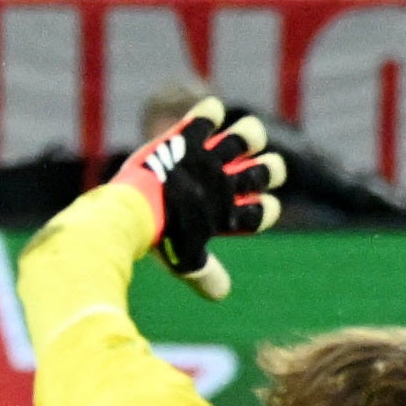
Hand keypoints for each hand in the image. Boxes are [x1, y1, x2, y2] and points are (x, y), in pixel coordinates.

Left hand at [109, 94, 285, 299]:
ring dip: (249, 135)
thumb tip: (221, 294)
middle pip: (272, 169)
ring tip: (239, 138)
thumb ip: (205, 274)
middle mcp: (229, 182)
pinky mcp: (190, 138)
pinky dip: (209, 112)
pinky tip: (207, 115)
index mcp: (231, 213)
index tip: (248, 209)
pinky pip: (208, 114)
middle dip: (269, 169)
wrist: (134, 212)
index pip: (267, 210)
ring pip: (250, 135)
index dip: (265, 210)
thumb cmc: (160, 238)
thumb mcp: (185, 261)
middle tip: (246, 171)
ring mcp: (212, 158)